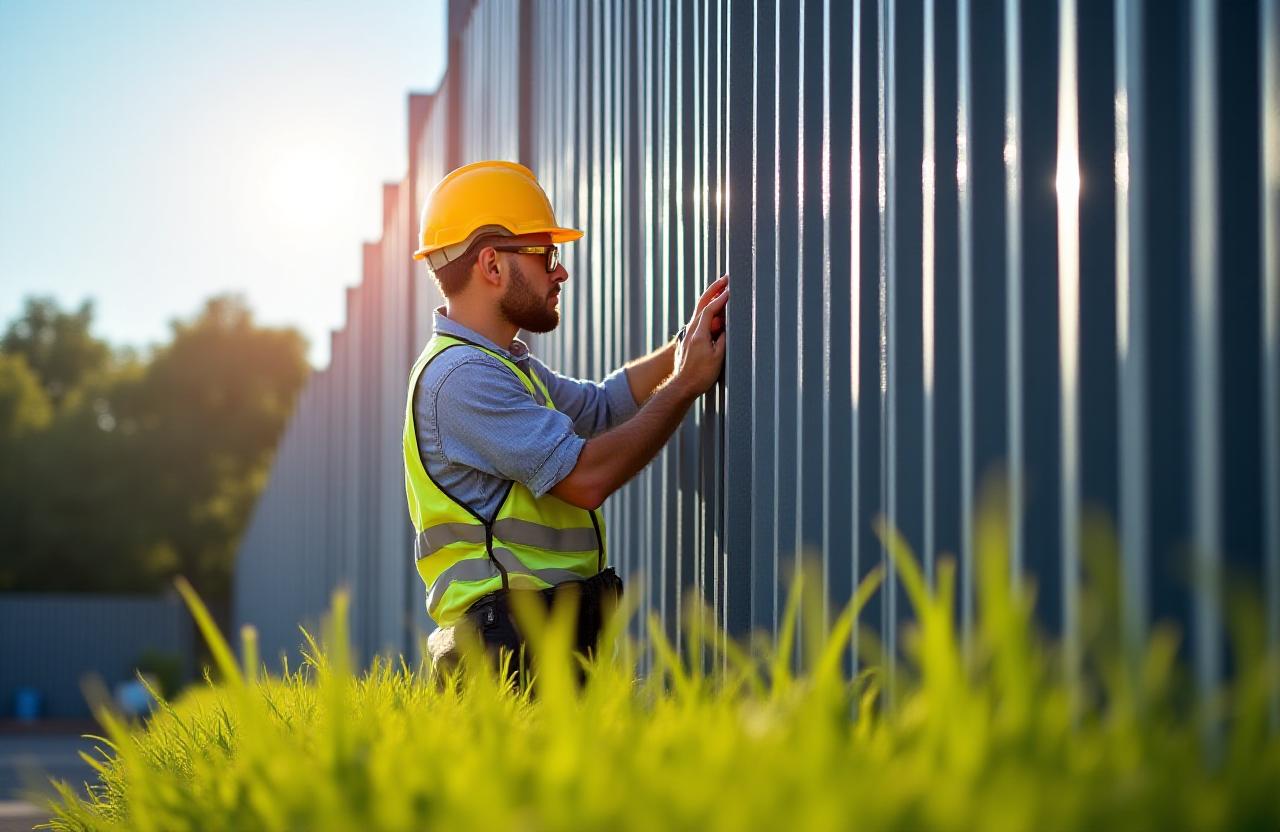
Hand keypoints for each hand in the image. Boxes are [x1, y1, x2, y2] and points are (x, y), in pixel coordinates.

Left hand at [673, 276, 728, 396]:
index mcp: (699, 333)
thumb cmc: (701, 374)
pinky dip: (707, 311)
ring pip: (699, 311)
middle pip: (702, 304)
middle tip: (725, 279)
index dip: (722, 298)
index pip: (711, 309)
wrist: (683, 386)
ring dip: (710, 299)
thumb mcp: (718, 357)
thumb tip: (727, 326)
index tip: (731, 289)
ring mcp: (688, 334)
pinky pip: (698, 320)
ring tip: (721, 290)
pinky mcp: (688, 339)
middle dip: (714, 290)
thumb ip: (723, 339)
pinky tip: (714, 311)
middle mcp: (691, 330)